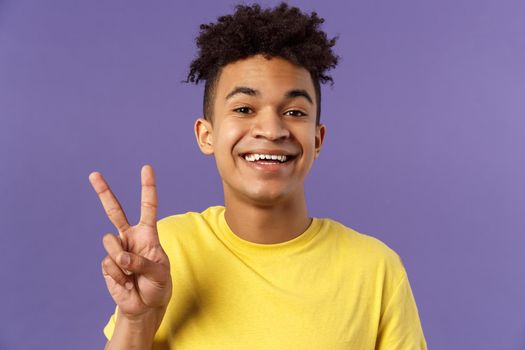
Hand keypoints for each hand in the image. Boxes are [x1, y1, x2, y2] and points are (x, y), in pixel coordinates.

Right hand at [89, 165, 171, 320]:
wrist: (145, 305)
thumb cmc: (158, 285)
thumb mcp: (159, 273)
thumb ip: (142, 263)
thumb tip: (120, 257)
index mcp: (147, 234)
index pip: (148, 207)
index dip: (148, 187)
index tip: (147, 168)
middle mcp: (130, 237)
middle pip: (114, 211)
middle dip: (104, 192)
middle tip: (94, 174)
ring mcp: (117, 249)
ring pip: (111, 242)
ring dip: (123, 260)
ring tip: (132, 274)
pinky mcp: (107, 264)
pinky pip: (109, 264)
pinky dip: (119, 276)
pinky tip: (126, 282)